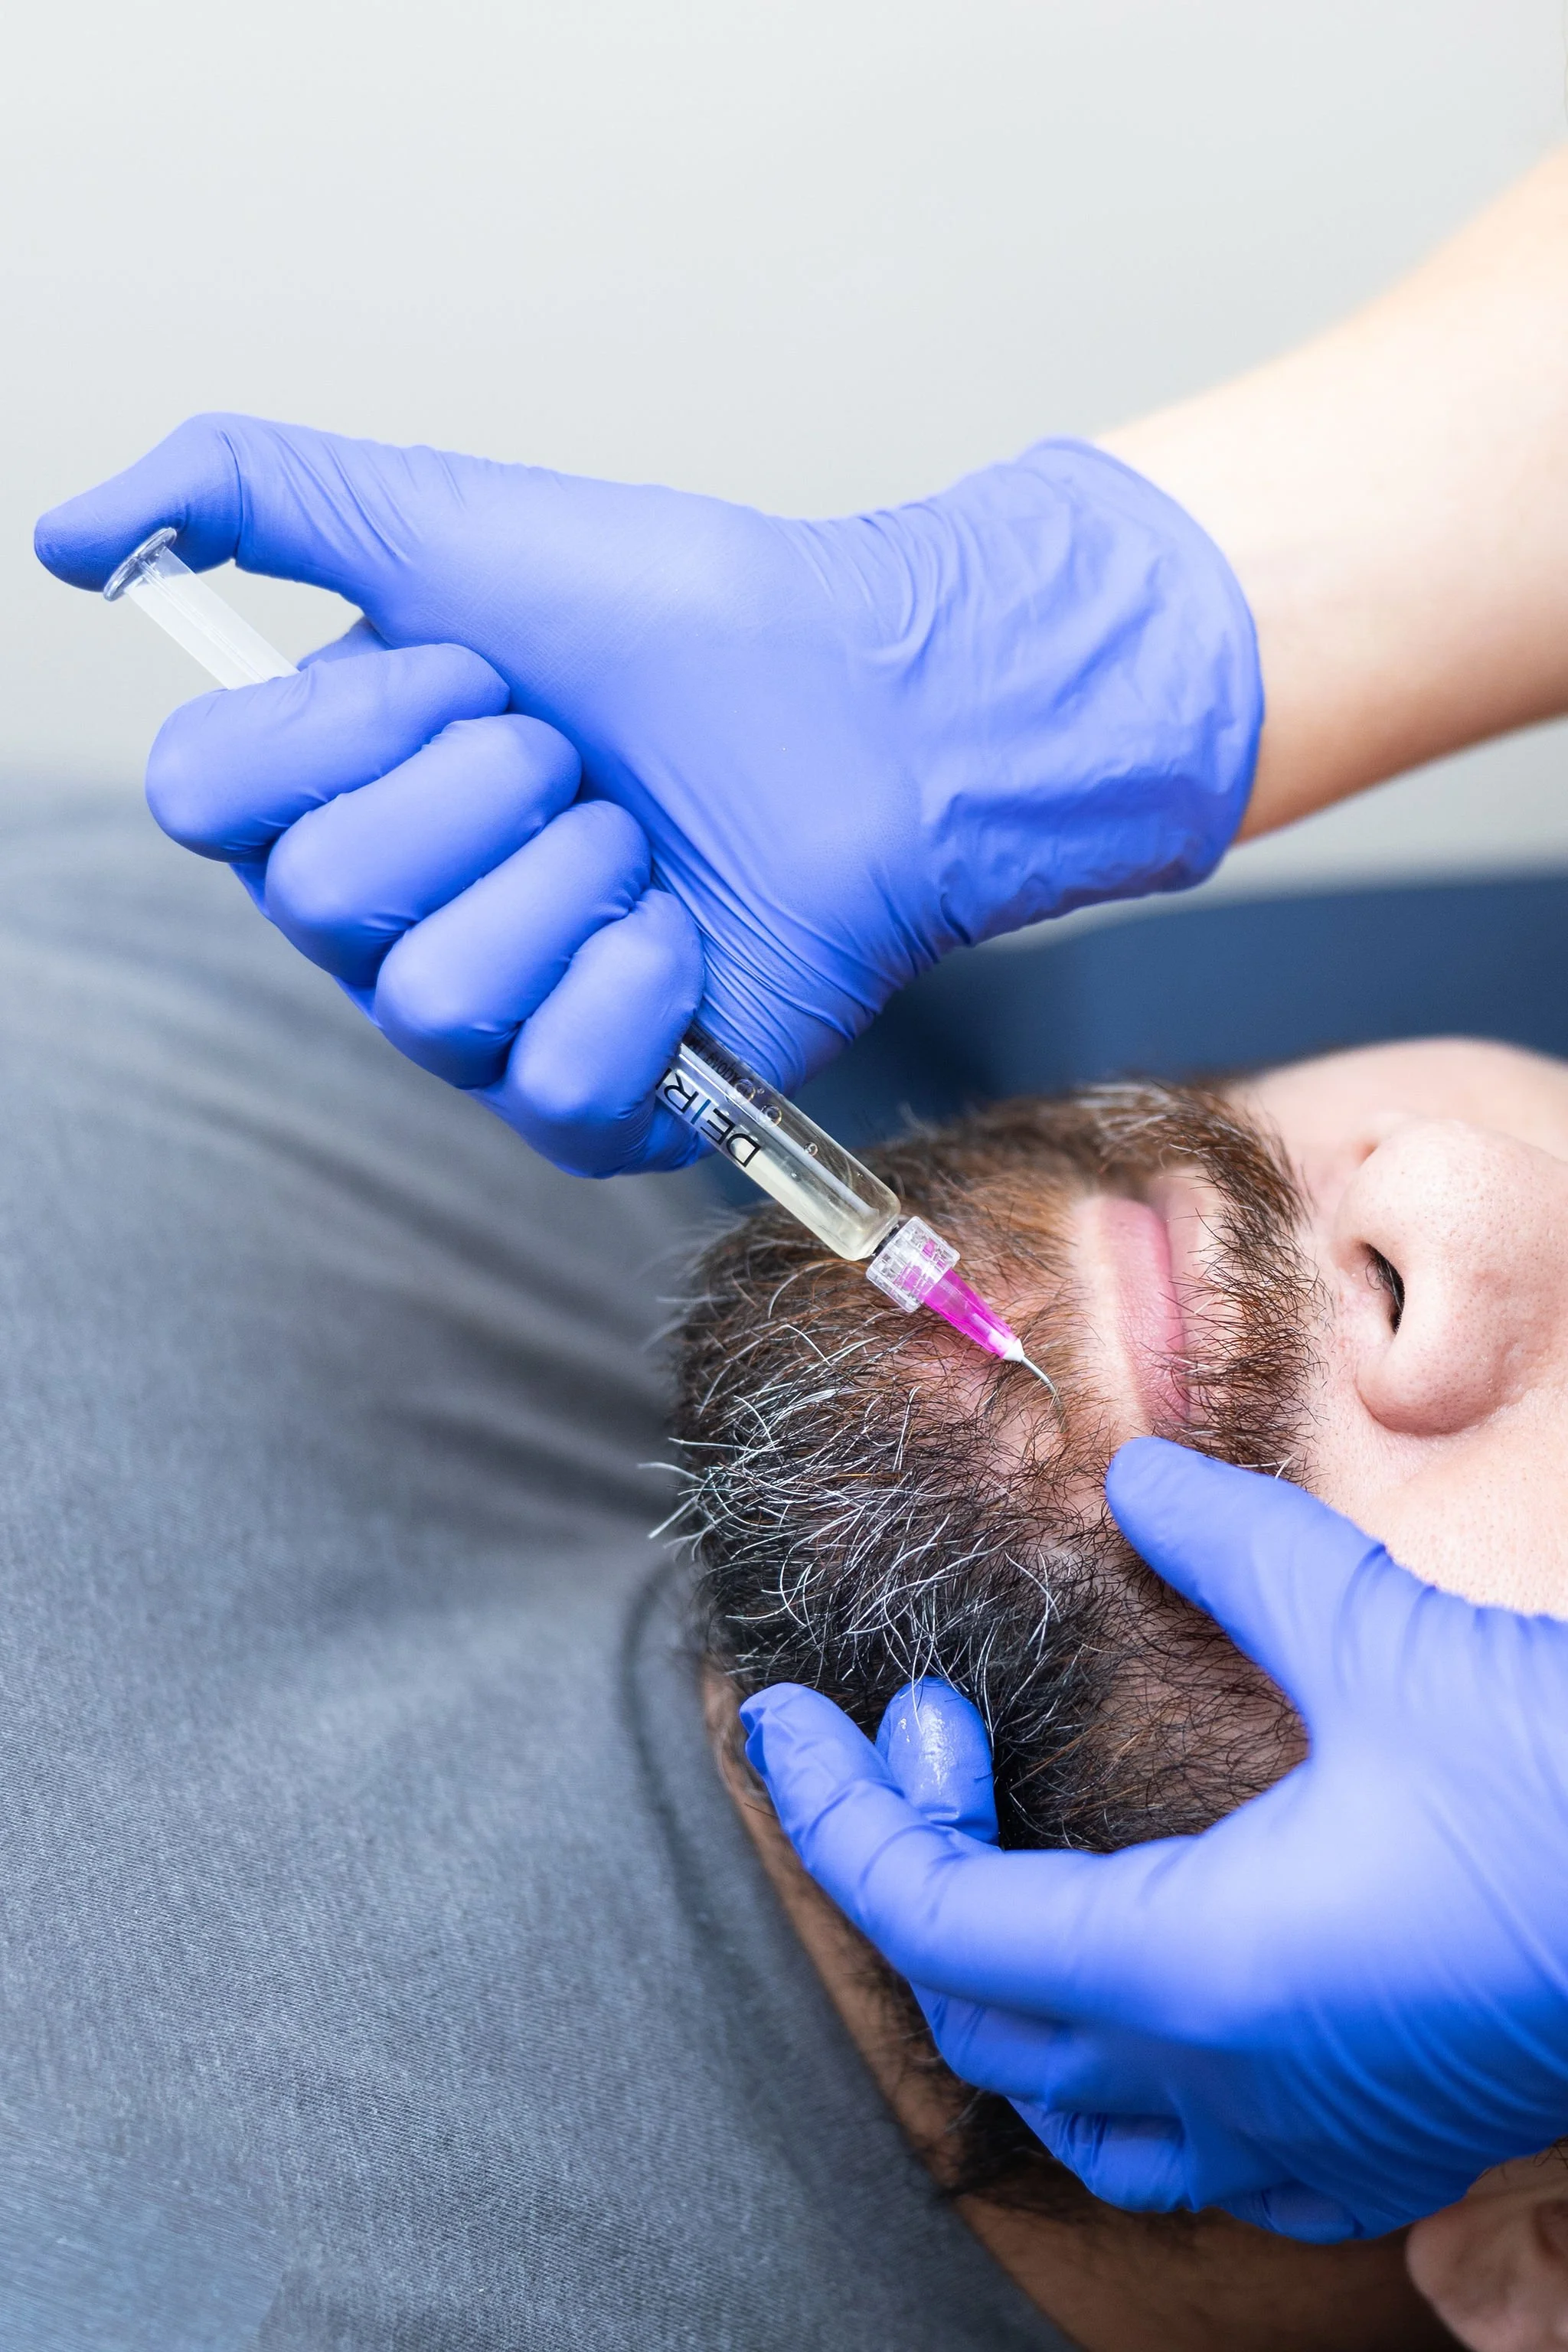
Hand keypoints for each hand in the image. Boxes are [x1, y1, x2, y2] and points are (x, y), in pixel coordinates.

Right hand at [35, 418, 1259, 1173]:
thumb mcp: (445, 517)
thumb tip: (64, 537)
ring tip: (643, 840)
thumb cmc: (676, 619)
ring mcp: (481, 1024)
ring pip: (435, 995)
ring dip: (570, 882)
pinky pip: (548, 1082)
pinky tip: (684, 934)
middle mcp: (379, 922)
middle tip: (579, 758)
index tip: (474, 672)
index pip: (209, 798)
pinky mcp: (590, 1110)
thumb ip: (246, 491)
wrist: (867, 709)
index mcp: (324, 790)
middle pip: (321, 897)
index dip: (348, 724)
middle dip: (485, 789)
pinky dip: (637, 986)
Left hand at [742, 1439, 1567, 2242]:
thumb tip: (1132, 1482)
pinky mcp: (1382, 2144)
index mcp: (1197, 1967)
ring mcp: (1309, 2135)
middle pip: (978, 2011)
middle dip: (913, 1863)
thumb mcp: (1378, 1635)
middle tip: (935, 1727)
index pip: (934, 1914)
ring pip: (1080, 2112)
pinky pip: (1201, 2153)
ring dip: (1001, 1989)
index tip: (775, 1720)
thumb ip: (1231, 1549)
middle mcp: (1232, 2079)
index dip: (836, 1810)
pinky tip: (1153, 1969)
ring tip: (1000, 1858)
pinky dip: (1125, 2068)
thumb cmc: (1563, 1787)